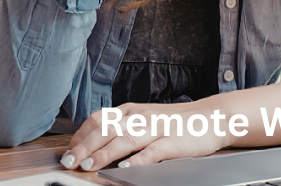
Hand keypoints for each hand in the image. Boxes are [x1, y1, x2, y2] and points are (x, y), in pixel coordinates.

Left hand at [61, 102, 232, 171]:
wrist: (212, 117)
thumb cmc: (176, 122)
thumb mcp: (145, 118)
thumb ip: (124, 126)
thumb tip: (95, 141)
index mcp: (131, 110)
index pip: (98, 119)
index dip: (81, 135)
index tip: (68, 151)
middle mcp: (141, 117)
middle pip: (106, 129)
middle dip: (84, 146)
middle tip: (68, 161)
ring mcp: (157, 128)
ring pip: (125, 139)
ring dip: (104, 153)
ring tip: (88, 165)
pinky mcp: (173, 141)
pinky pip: (153, 152)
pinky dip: (138, 160)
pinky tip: (126, 169)